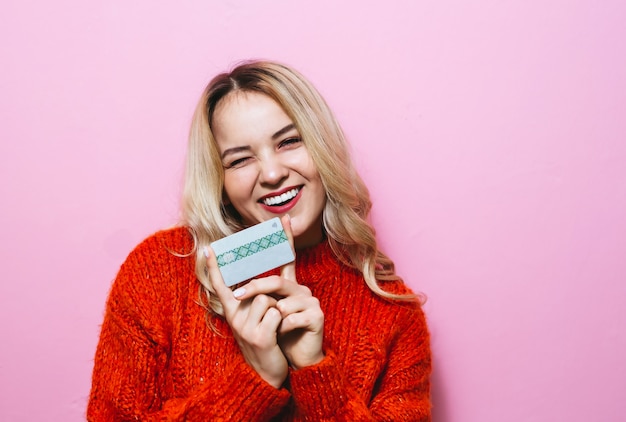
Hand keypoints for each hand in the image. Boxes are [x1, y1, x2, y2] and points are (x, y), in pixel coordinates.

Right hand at [205, 244, 287, 388]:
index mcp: (232, 311)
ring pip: (266, 298)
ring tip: (275, 325)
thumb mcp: (254, 318)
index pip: (221, 285)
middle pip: (255, 288)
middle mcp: (234, 318)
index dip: (215, 267)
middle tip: (272, 315)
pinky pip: (276, 313)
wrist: (269, 372)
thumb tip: (254, 279)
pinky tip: (278, 333)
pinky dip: (282, 320)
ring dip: (278, 307)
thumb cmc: (265, 339)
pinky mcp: (259, 337)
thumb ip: (253, 298)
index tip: (209, 249)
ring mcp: (245, 328)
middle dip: (270, 296)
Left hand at [233, 215, 324, 369]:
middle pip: (275, 282)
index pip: (287, 258)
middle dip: (254, 288)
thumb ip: (258, 296)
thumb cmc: (280, 334)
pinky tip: (284, 335)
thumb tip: (234, 284)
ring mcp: (311, 302)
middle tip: (236, 296)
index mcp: (289, 286)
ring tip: (273, 330)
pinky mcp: (317, 317)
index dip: (285, 239)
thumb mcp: (266, 312)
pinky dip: (281, 329)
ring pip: (281, 303)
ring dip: (271, 319)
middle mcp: (302, 290)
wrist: (298, 358)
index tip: (283, 218)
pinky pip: (290, 319)